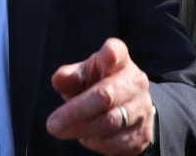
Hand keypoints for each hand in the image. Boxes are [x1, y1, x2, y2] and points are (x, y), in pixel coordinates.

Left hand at [46, 38, 155, 154]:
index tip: (109, 56)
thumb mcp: (82, 75)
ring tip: (61, 131)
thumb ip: (69, 76)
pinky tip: (85, 138)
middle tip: (52, 124)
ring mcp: (142, 107)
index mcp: (119, 60)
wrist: (125, 108)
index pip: (117, 52)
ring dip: (81, 129)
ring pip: (110, 121)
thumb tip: (59, 79)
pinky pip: (116, 142)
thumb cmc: (97, 85)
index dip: (112, 54)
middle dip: (76, 111)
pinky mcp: (143, 132)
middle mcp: (135, 81)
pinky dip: (96, 142)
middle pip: (106, 95)